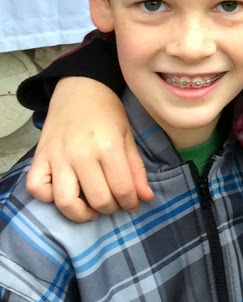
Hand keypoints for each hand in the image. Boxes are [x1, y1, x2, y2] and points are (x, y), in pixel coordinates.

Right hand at [25, 77, 152, 221]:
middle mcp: (81, 155)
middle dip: (111, 208)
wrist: (81, 88)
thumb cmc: (108, 111)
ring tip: (92, 207)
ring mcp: (58, 157)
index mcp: (109, 147)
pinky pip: (36, 189)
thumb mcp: (128, 136)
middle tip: (115, 203)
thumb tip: (146, 198)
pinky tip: (64, 192)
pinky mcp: (39, 157)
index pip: (122, 189)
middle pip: (97, 199)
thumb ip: (136, 168)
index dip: (131, 202)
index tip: (133, 204)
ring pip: (65, 202)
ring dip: (81, 213)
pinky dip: (48, 198)